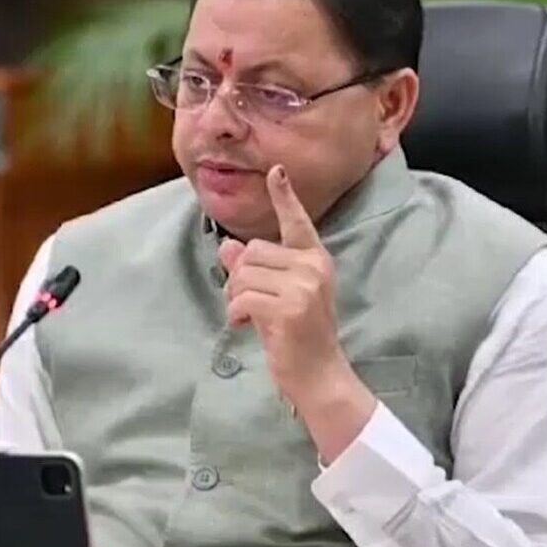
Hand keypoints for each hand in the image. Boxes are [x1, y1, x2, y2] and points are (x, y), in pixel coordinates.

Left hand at [220, 165, 375, 461]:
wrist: (319, 375)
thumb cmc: (298, 336)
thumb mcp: (277, 297)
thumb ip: (255, 271)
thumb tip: (228, 247)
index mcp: (314, 259)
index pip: (297, 222)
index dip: (284, 196)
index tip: (276, 171)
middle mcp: (312, 267)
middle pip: (253, 252)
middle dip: (240, 278)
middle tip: (248, 305)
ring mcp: (303, 287)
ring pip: (244, 275)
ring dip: (236, 298)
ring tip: (250, 318)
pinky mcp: (289, 308)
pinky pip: (242, 298)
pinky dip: (236, 314)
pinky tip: (247, 326)